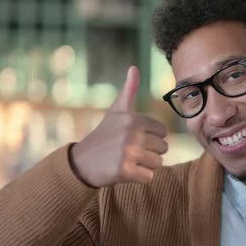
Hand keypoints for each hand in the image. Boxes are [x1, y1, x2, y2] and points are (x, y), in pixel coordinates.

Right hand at [70, 66, 168, 186]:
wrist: (81, 162)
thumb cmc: (104, 136)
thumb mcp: (116, 111)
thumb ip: (128, 91)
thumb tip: (134, 67)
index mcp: (133, 119)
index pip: (163, 132)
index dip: (151, 137)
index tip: (133, 138)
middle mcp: (131, 134)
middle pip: (163, 148)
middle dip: (149, 152)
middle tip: (129, 151)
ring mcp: (128, 153)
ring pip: (158, 163)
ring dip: (145, 165)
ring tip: (128, 160)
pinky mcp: (124, 171)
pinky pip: (149, 177)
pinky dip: (140, 177)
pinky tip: (126, 172)